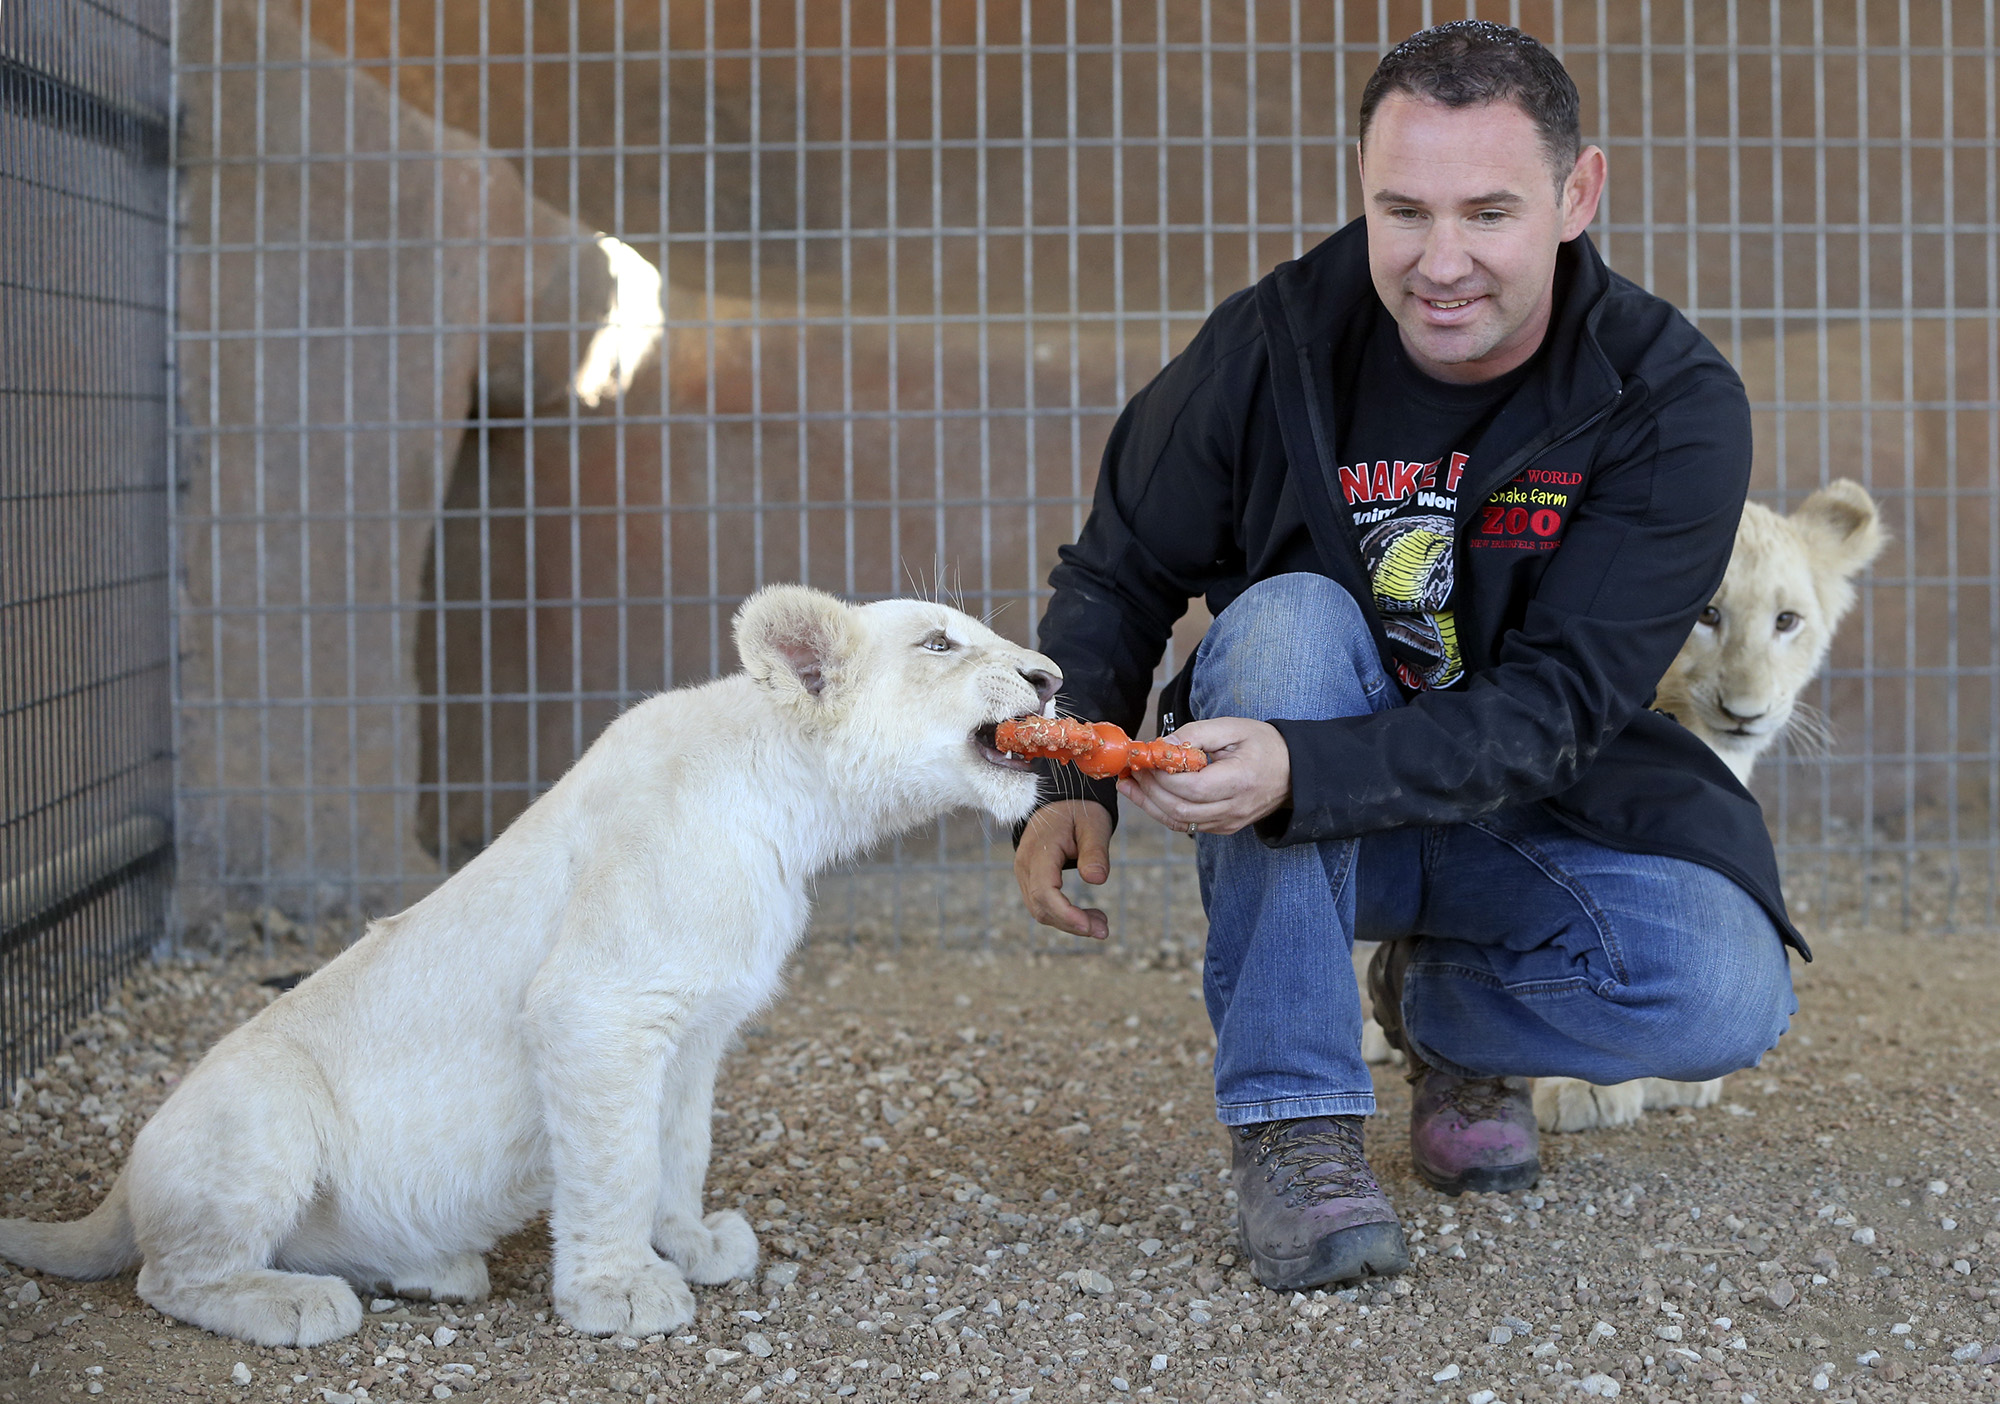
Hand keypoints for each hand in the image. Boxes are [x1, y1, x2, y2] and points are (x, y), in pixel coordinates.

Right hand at [1013, 800, 1113, 940]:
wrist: (1061, 800)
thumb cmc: (1080, 811)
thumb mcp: (1094, 825)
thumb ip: (1095, 851)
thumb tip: (1096, 880)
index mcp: (1039, 850)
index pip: (1044, 891)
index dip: (1065, 913)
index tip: (1089, 926)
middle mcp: (1025, 865)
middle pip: (1041, 907)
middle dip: (1071, 924)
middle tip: (1104, 930)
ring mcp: (1025, 873)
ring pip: (1040, 910)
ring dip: (1069, 922)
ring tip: (1101, 924)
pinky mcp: (1032, 878)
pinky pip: (1043, 904)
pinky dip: (1064, 915)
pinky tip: (1087, 917)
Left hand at [1117, 717, 1289, 835]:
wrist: (1294, 771)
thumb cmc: (1264, 744)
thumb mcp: (1232, 727)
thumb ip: (1195, 734)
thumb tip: (1160, 746)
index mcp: (1240, 781)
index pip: (1191, 787)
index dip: (1162, 776)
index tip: (1144, 758)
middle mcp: (1235, 808)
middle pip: (1180, 810)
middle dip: (1149, 790)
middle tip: (1132, 770)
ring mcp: (1229, 822)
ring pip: (1179, 822)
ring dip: (1149, 804)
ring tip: (1130, 784)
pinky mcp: (1224, 828)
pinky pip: (1187, 825)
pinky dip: (1163, 811)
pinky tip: (1147, 795)